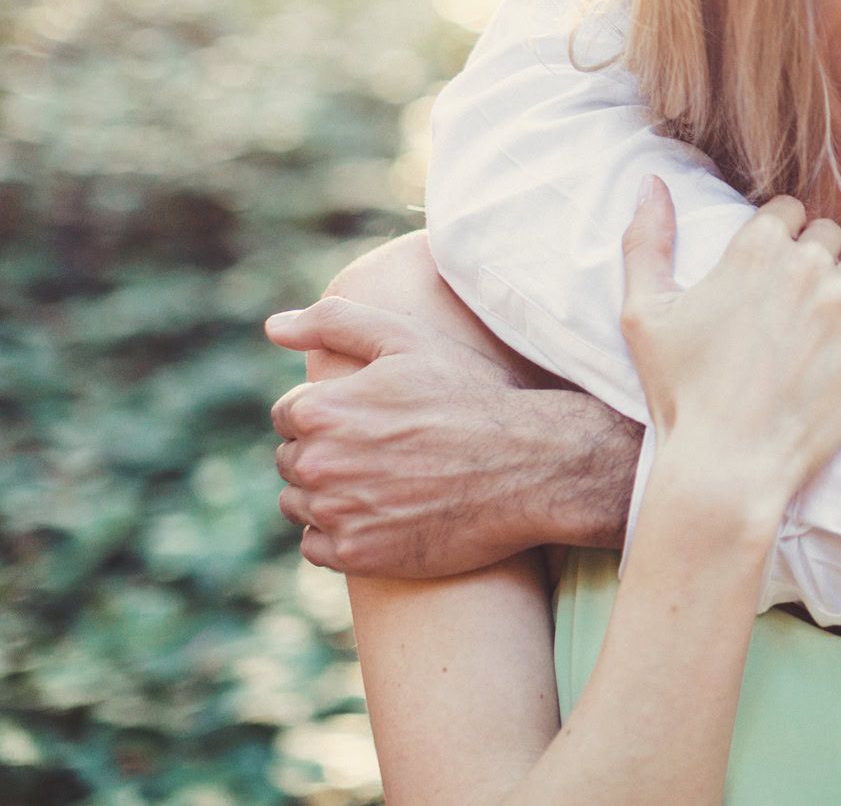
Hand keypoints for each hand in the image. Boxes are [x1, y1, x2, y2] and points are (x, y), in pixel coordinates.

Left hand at [266, 300, 641, 574]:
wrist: (530, 466)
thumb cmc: (473, 396)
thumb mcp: (409, 339)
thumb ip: (334, 321)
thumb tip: (273, 327)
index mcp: (320, 410)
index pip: (288, 415)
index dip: (330, 412)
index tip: (371, 416)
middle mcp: (317, 465)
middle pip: (291, 460)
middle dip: (326, 452)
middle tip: (383, 450)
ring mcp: (336, 514)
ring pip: (299, 505)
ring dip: (327, 494)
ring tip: (384, 482)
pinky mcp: (358, 555)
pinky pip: (316, 548)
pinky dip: (338, 534)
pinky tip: (381, 516)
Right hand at [618, 177, 840, 505]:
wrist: (728, 465)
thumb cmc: (683, 394)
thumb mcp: (644, 314)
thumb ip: (646, 241)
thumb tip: (651, 181)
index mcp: (755, 249)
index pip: (789, 210)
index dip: (784, 235)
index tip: (779, 265)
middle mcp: (805, 265)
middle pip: (829, 234)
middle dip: (818, 256)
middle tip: (804, 297)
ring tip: (838, 310)